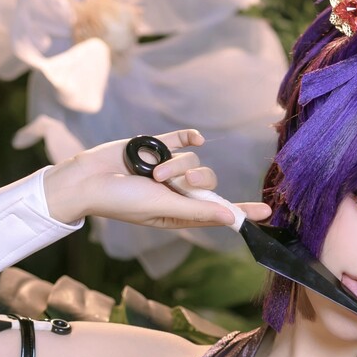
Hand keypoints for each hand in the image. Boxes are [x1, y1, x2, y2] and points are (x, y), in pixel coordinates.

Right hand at [44, 130, 273, 229]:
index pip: (219, 213)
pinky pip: (182, 139)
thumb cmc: (122, 201)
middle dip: (194, 179)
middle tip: (173, 182)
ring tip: (149, 171)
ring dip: (173, 163)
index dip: (243, 212)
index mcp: (180, 213)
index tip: (268, 213)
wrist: (88, 180)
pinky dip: (189, 138)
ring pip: (192, 159)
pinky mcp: (155, 147)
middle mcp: (176, 192)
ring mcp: (166, 169)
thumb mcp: (164, 208)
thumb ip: (198, 210)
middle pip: (207, 182)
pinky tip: (197, 138)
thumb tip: (231, 218)